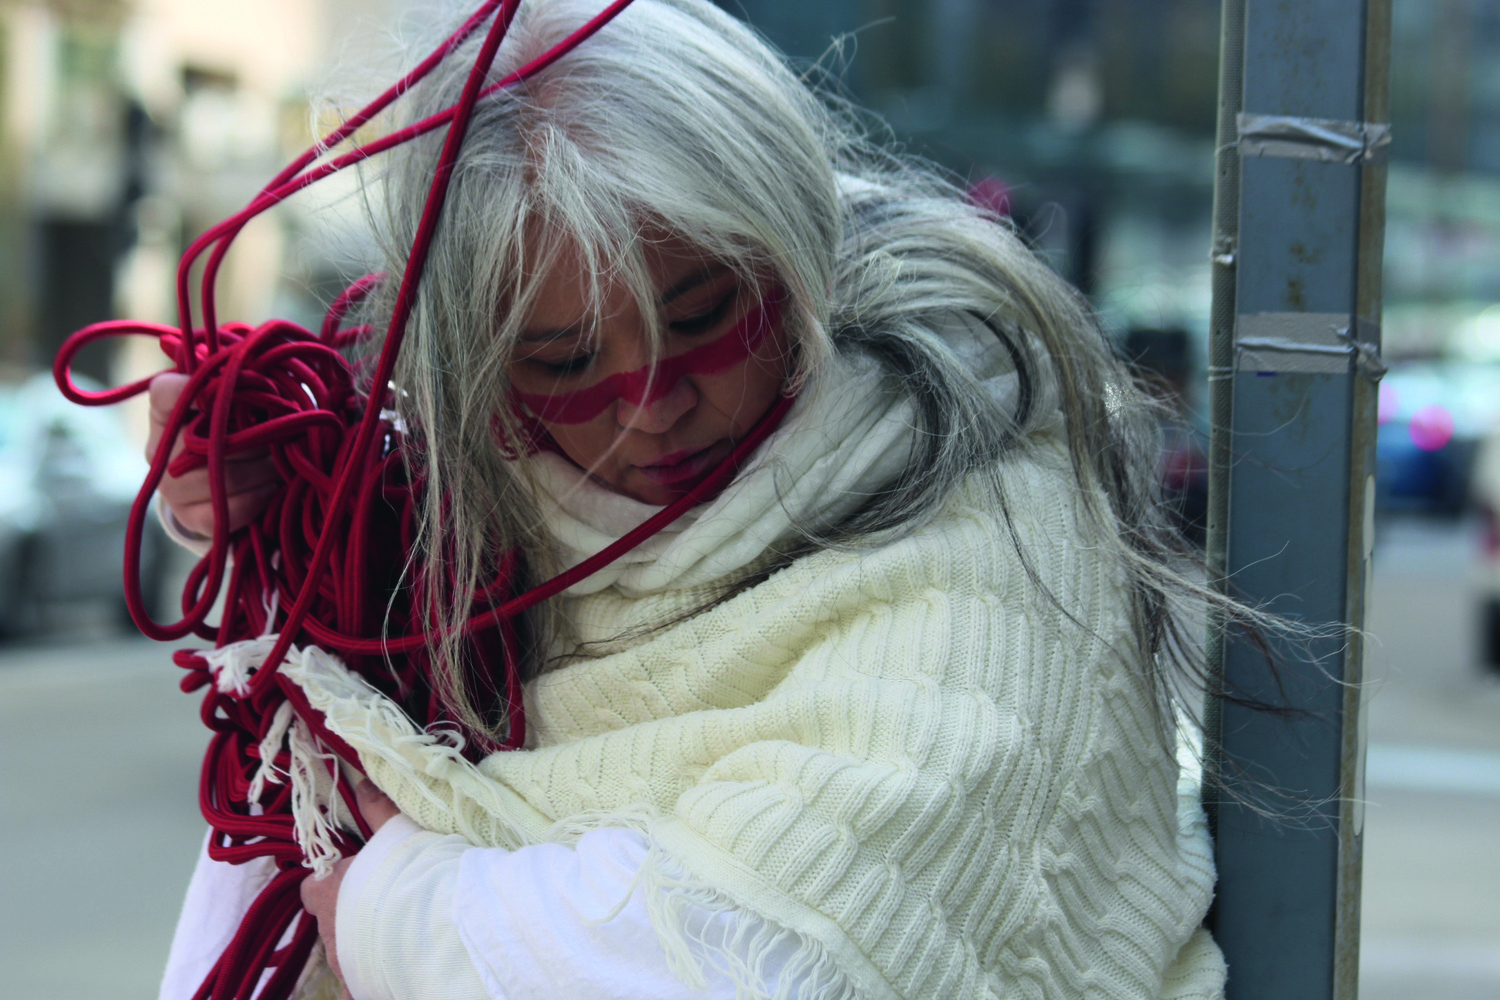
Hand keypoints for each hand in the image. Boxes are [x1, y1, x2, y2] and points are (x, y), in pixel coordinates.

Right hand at [148, 372, 280, 536]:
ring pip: (225, 476)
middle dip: (258, 436)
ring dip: (265, 467)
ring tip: (282, 459)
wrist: (228, 481)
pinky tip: (272, 486)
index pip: (167, 391)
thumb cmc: (238, 425)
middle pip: (210, 439)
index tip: (240, 389)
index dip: (205, 390)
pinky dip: (260, 496)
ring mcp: (171, 488)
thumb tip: (260, 367)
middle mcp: (158, 449)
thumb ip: (240, 378)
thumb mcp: (237, 396)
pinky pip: (230, 509)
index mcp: (164, 410)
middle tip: (285, 431)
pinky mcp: (191, 518)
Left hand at [299, 780, 402, 999]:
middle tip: (386, 904)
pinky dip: (375, 978)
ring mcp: (345, 969)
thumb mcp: (398, 833)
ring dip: (365, 946)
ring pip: (347, 956)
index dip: (330, 882)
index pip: (311, 888)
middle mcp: (328, 934)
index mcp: (327, 893)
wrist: (434, 930)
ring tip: (401, 937)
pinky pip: (362, 986)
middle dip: (351, 916)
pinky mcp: (364, 991)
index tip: (356, 876)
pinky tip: (401, 969)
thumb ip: (378, 810)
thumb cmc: (409, 874)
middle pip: (331, 923)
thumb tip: (362, 781)